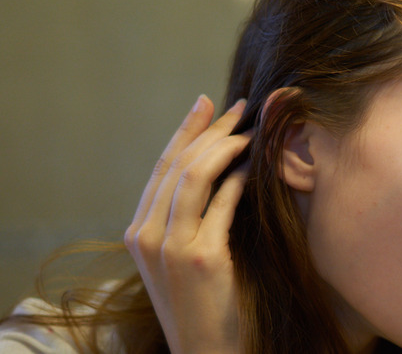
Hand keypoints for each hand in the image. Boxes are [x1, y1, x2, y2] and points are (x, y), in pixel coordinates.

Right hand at [124, 95, 251, 353]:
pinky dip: (239, 178)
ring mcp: (168, 247)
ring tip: (252, 129)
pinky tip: (255, 165)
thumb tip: (222, 170)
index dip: (186, 131)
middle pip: (177, 163)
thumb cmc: (206, 305)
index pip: (162, 167)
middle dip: (211, 129)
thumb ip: (190, 218)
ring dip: (226, 145)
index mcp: (137, 232)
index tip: (207, 104)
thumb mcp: (184, 257)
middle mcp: (144, 235)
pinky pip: (221, 202)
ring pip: (194, 175)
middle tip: (240, 107)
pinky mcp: (198, 257)